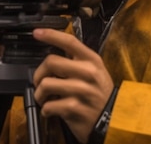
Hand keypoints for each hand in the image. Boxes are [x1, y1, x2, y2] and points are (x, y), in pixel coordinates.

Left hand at [33, 28, 113, 143]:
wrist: (114, 119)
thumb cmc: (100, 94)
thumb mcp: (96, 71)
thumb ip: (78, 60)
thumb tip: (54, 50)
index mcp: (92, 60)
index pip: (70, 42)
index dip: (51, 35)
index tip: (37, 32)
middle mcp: (87, 73)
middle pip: (51, 61)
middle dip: (39, 73)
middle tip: (40, 81)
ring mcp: (81, 91)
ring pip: (46, 84)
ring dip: (39, 94)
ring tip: (45, 98)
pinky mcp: (74, 109)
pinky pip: (48, 105)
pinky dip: (45, 109)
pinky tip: (52, 109)